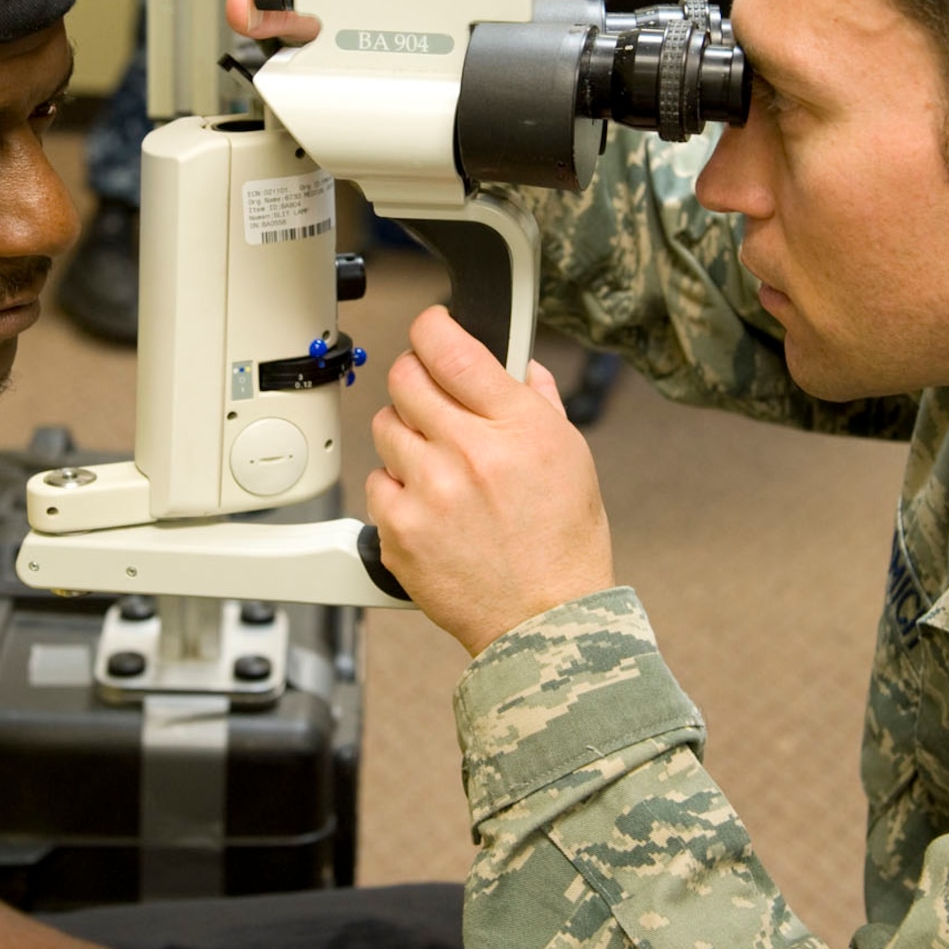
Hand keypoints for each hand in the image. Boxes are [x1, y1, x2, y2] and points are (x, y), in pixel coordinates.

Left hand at [367, 306, 615, 655]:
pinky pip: (376, 482)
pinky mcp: (399, 530)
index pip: (451, 350)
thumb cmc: (563, 546)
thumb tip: (520, 365)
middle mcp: (469, 453)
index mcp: (517, 427)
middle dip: (415, 377)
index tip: (430, 327)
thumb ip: (539, 403)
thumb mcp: (572, 459)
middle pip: (406, 378)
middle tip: (429, 394)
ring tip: (436, 460)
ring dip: (404, 432)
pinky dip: (396, 486)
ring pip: (385, 426)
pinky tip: (427, 503)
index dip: (431, 326)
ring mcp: (428, 492)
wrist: (543, 621)